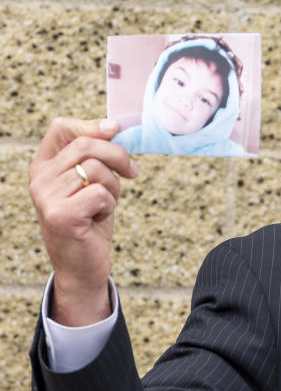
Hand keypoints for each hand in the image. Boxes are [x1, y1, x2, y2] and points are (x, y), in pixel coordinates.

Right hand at [29, 117, 138, 325]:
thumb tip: (113, 125)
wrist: (82, 265)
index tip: (115, 132)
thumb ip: (96, 156)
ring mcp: (46, 196)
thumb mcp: (92, 183)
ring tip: (104, 205)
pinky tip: (98, 219)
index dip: (92, 126)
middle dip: (118, 156)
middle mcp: (39, 178)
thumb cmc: (90, 221)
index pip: (62, 127)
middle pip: (86, 145)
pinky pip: (100, 193)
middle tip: (132, 173)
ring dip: (113, 187)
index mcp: (44, 166)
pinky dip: (109, 205)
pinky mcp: (60, 214)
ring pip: (95, 170)